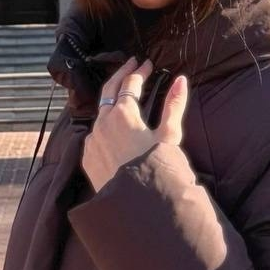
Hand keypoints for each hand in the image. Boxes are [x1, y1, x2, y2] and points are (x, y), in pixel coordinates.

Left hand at [82, 58, 188, 193]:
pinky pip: (94, 133)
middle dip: (121, 74)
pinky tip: (112, 127)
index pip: (130, 83)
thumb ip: (174, 105)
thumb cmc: (156, 169)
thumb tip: (181, 80)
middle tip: (131, 63)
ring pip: (100, 112)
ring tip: (123, 94)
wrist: (135, 206)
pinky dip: (104, 123)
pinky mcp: (88, 157)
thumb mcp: (169, 136)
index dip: (140, 71)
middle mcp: (102, 123)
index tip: (147, 63)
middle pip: (109, 90)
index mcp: (123, 113)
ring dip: (112, 99)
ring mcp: (92, 140)